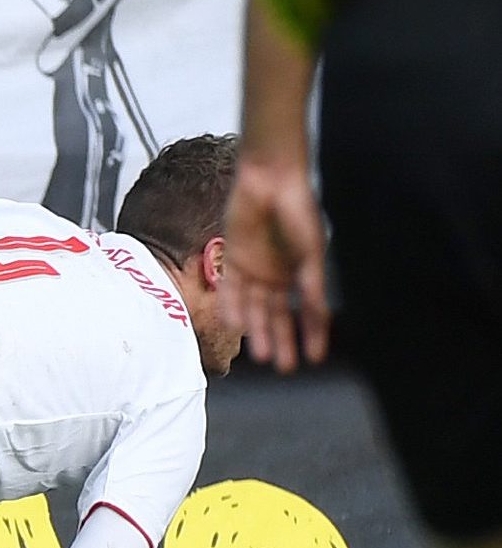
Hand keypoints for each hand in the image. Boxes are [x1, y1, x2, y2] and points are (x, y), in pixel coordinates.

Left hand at [224, 147, 327, 370]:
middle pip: (279, 315)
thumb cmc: (298, 211)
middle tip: (283, 367)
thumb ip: (310, 281)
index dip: (312, 334)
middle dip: (281, 340)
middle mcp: (277, 275)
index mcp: (301, 273)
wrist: (271, 180)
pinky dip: (232, 306)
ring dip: (257, 331)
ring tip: (259, 355)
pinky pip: (231, 288)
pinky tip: (234, 326)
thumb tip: (316, 310)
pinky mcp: (232, 258)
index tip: (315, 358)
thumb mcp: (310, 250)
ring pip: (255, 308)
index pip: (308, 311)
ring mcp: (254, 268)